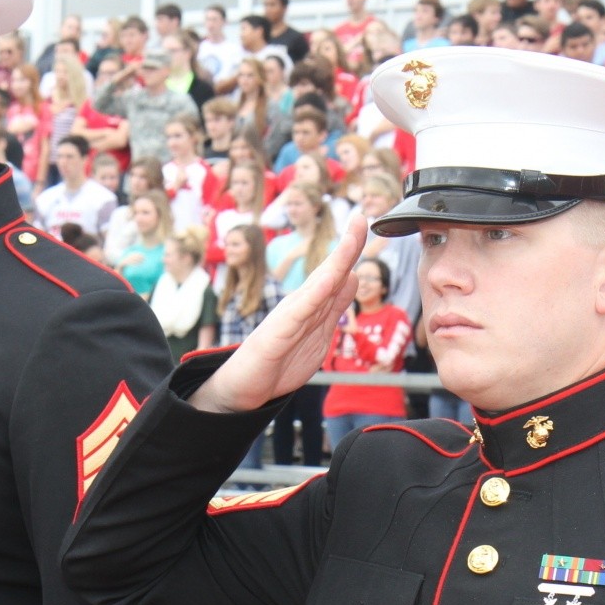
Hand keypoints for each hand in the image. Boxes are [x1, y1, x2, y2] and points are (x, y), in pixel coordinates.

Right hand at [191, 216, 367, 413]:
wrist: (241, 388)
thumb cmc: (277, 362)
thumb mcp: (318, 334)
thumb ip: (333, 306)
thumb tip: (352, 277)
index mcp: (313, 306)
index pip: (337, 274)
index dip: (352, 250)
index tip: (364, 223)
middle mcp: (301, 304)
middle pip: (330, 271)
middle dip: (347, 245)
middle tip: (361, 216)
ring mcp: (290, 316)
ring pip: (318, 284)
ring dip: (337, 260)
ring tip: (352, 236)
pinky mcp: (278, 332)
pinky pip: (302, 310)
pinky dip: (317, 292)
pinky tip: (331, 277)